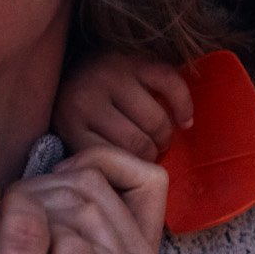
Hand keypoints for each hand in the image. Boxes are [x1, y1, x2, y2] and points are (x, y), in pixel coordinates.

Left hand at [55, 51, 192, 159]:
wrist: (75, 61)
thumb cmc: (82, 109)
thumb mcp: (74, 137)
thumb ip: (92, 158)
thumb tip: (121, 195)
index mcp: (70, 123)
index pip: (111, 160)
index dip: (130, 170)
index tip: (135, 171)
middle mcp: (88, 97)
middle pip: (137, 143)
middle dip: (151, 155)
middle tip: (152, 155)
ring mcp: (113, 74)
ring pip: (156, 120)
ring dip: (165, 136)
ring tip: (161, 139)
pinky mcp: (137, 59)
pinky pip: (172, 86)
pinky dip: (184, 107)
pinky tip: (184, 121)